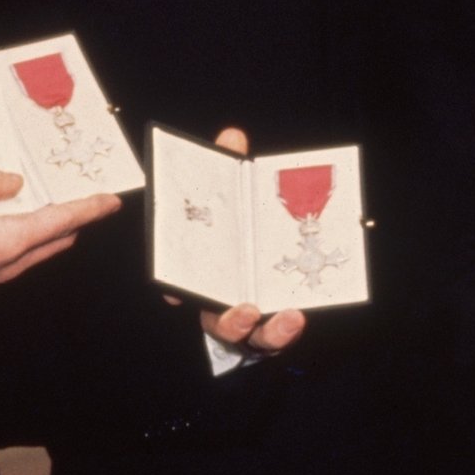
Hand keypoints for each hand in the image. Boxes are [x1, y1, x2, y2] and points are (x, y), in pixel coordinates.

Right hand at [0, 165, 118, 308]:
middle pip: (57, 238)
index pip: (64, 221)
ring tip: (44, 196)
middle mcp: (11, 263)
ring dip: (48, 225)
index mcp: (11, 240)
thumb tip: (14, 183)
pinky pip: (18, 254)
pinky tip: (10, 213)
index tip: (111, 200)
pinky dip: (27, 234)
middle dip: (73, 216)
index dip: (90, 208)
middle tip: (77, 190)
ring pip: (39, 248)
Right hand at [156, 126, 306, 355]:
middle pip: (218, 321)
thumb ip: (230, 170)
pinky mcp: (274, 326)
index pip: (180, 288)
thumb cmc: (240, 227)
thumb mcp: (235, 195)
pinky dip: (287, 330)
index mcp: (203, 274)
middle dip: (230, 320)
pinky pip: (277, 336)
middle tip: (245, 309)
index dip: (176, 292)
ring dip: (269, 332)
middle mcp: (221, 302)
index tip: (178, 294)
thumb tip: (233, 137)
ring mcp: (250, 319)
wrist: (268, 251)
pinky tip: (298, 314)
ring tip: (289, 318)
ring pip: (252, 337)